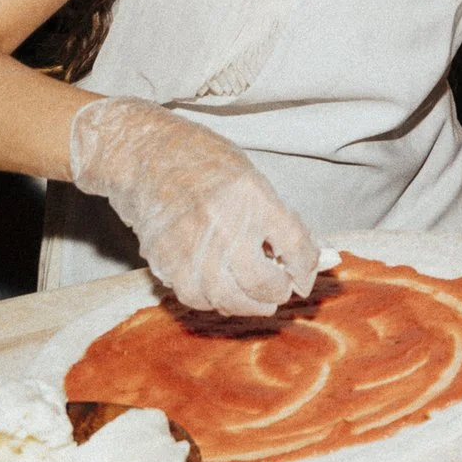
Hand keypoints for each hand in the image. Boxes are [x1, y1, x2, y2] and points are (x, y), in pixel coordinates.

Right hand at [67, 96, 317, 315]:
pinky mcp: (165, 264)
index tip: (305, 272)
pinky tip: (225, 291)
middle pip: (263, 283)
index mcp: (252, 197)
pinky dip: (216, 302)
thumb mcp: (254, 179)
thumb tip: (316, 255)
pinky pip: (197, 299)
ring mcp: (192, 249)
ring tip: (258, 297)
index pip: (295, 246)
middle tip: (282, 289)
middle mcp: (223, 225)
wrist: (145, 156)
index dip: (307, 267)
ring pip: (231, 300)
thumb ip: (283, 220)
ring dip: (251, 304)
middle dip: (280, 292)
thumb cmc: (204, 161)